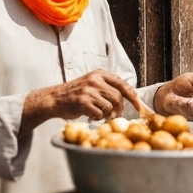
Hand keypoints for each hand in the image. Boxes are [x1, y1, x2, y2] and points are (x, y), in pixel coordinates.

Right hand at [23, 70, 141, 133]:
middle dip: (119, 109)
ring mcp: (88, 91)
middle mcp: (95, 80)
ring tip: (99, 114)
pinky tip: (91, 115)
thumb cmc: (76, 94)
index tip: (138, 105)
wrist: (55, 99)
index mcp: (99, 74)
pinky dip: (97, 117)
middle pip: (118, 97)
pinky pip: (99, 113)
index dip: (132, 96)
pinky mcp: (83, 102)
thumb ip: (107, 88)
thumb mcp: (92, 84)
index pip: (122, 84)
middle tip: (115, 115)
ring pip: (109, 106)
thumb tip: (128, 98)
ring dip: (107, 114)